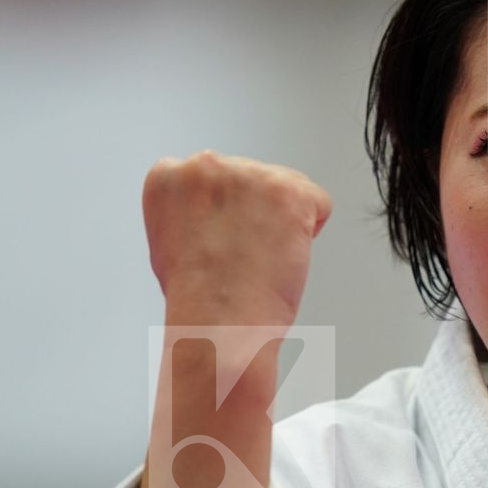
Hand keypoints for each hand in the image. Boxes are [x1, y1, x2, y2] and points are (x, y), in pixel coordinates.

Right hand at [143, 151, 331, 327]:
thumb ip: (194, 207)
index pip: (213, 175)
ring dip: (283, 222)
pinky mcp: (288, 191)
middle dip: (255, 213)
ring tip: (258, 258)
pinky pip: (318, 202)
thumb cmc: (196, 297)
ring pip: (286, 188)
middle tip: (241, 255)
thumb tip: (223, 206)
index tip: (218, 240)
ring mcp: (248, 174)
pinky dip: (310, 231)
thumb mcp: (169, 238)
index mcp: (170, 176)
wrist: (218, 322)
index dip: (225, 213)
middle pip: (252, 177)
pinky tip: (283, 255)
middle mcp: (205, 165)